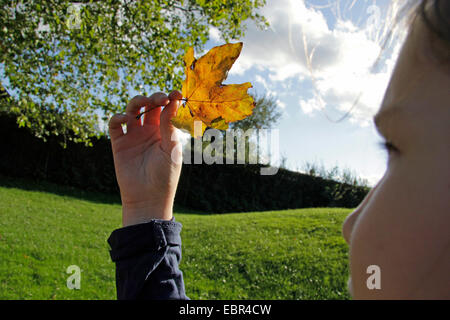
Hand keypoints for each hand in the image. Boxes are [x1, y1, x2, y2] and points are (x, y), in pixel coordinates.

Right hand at [108, 91, 182, 226]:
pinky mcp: (119, 144)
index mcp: (165, 132)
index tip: (176, 94)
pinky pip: (115, 125)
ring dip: (137, 102)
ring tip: (144, 103)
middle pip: (149, 106)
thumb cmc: (165, 175)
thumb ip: (168, 125)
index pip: (166, 109)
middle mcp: (149, 131)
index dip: (170, 99)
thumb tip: (171, 102)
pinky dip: (118, 118)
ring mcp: (133, 136)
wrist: (148, 198)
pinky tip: (125, 119)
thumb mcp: (171, 149)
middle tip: (160, 98)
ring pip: (132, 110)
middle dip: (154, 98)